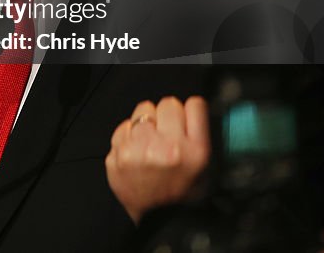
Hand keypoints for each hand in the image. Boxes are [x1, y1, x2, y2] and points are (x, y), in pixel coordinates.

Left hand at [105, 95, 209, 223]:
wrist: (159, 220)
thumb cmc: (184, 195)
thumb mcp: (205, 168)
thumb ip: (199, 135)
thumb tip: (192, 108)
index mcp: (194, 151)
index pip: (194, 105)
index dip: (190, 110)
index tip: (187, 116)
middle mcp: (167, 147)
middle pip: (167, 103)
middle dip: (167, 115)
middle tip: (167, 131)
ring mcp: (139, 150)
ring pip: (143, 109)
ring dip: (147, 122)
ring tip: (150, 140)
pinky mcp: (118, 155)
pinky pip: (123, 126)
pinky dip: (129, 134)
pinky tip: (136, 149)